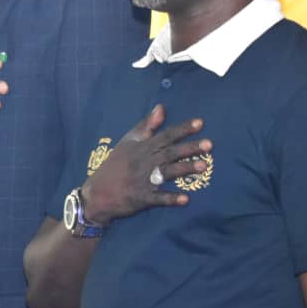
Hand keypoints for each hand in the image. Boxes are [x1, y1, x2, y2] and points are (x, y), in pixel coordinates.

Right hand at [82, 104, 210, 224]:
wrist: (97, 192)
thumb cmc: (115, 164)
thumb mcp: (127, 142)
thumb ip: (146, 125)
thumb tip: (161, 107)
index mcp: (142, 147)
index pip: (166, 135)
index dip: (183, 129)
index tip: (201, 123)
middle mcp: (145, 162)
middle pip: (170, 153)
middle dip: (190, 148)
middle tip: (209, 145)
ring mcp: (143, 180)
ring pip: (167, 172)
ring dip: (185, 169)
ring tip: (204, 166)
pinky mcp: (142, 198)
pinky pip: (159, 199)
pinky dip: (171, 199)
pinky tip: (185, 199)